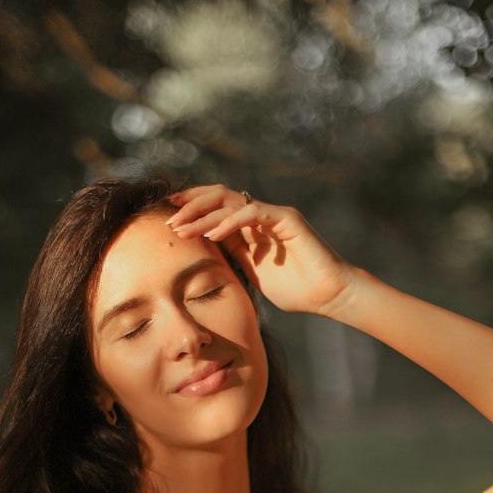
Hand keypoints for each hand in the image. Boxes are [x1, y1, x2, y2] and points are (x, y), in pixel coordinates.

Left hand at [165, 183, 355, 319]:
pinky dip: (229, 222)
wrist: (327, 296)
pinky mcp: (287, 219)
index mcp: (249, 227)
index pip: (213, 207)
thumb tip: (200, 256)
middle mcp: (259, 215)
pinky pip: (252, 213)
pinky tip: (212, 235)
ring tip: (182, 227)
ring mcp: (272, 215)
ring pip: (230, 201)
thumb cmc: (295, 290)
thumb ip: (231, 259)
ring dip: (202, 213)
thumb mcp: (250, 274)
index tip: (165, 219)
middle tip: (167, 218)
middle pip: (217, 196)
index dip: (189, 209)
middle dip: (190, 205)